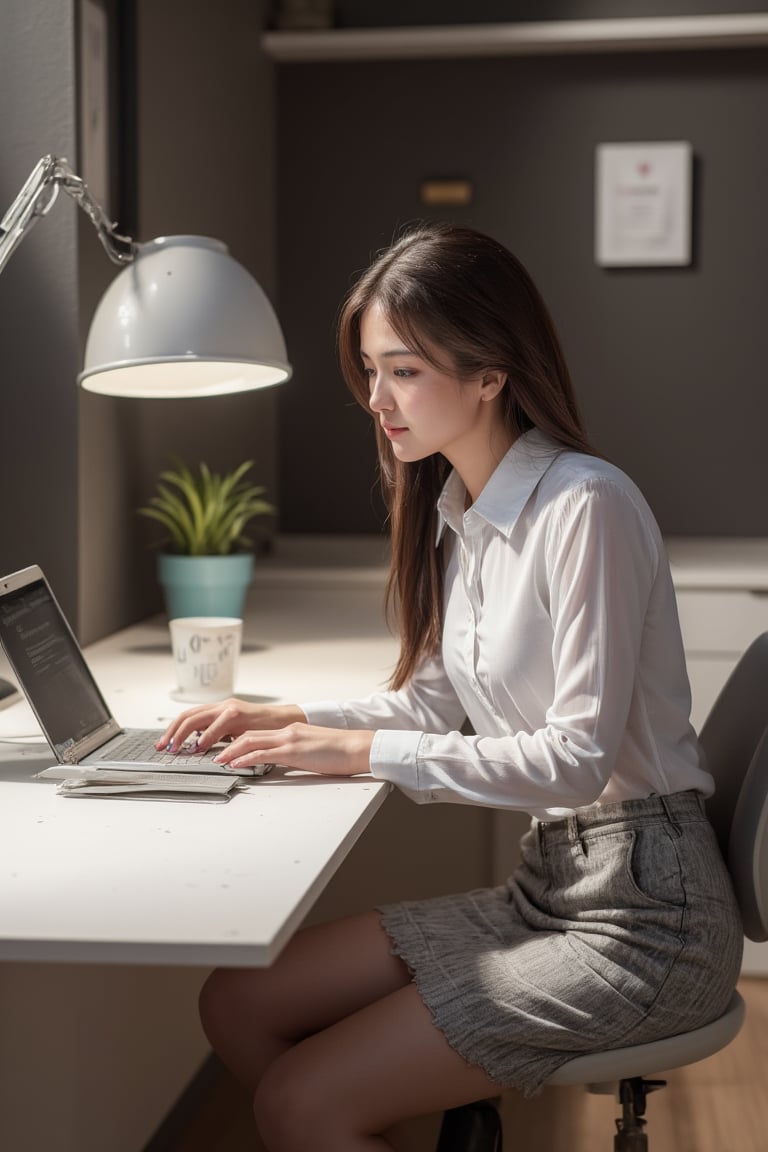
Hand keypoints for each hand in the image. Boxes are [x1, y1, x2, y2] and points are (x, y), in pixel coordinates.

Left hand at [157, 699, 306, 753]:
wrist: (286, 719)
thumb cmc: (262, 727)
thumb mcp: (234, 730)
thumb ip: (217, 734)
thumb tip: (197, 745)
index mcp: (219, 710)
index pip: (189, 716)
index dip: (173, 730)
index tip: (164, 743)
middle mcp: (223, 706)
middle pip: (190, 716)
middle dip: (174, 733)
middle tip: (166, 748)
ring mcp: (233, 710)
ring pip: (202, 719)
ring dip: (189, 736)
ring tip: (183, 750)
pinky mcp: (244, 717)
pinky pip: (222, 727)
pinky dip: (210, 738)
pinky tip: (205, 749)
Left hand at [211, 723, 374, 777]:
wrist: (356, 747)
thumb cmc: (339, 752)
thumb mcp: (311, 750)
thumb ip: (294, 752)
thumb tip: (281, 762)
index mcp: (289, 731)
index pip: (256, 733)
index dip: (235, 741)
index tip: (221, 749)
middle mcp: (285, 732)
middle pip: (247, 734)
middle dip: (226, 743)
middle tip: (211, 753)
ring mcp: (288, 740)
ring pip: (250, 741)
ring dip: (229, 751)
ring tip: (215, 760)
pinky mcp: (292, 751)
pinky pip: (262, 753)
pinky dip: (244, 758)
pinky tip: (233, 764)